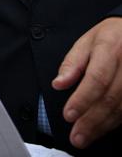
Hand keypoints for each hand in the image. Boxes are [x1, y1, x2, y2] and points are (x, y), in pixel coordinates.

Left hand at [52, 17, 121, 147]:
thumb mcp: (85, 42)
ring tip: (86, 136)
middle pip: (110, 97)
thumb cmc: (109, 37)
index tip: (69, 115)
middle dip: (91, 120)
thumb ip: (72, 63)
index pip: (96, 78)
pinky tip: (103, 128)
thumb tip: (58, 83)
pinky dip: (116, 121)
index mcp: (109, 48)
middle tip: (76, 136)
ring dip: (103, 125)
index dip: (82, 99)